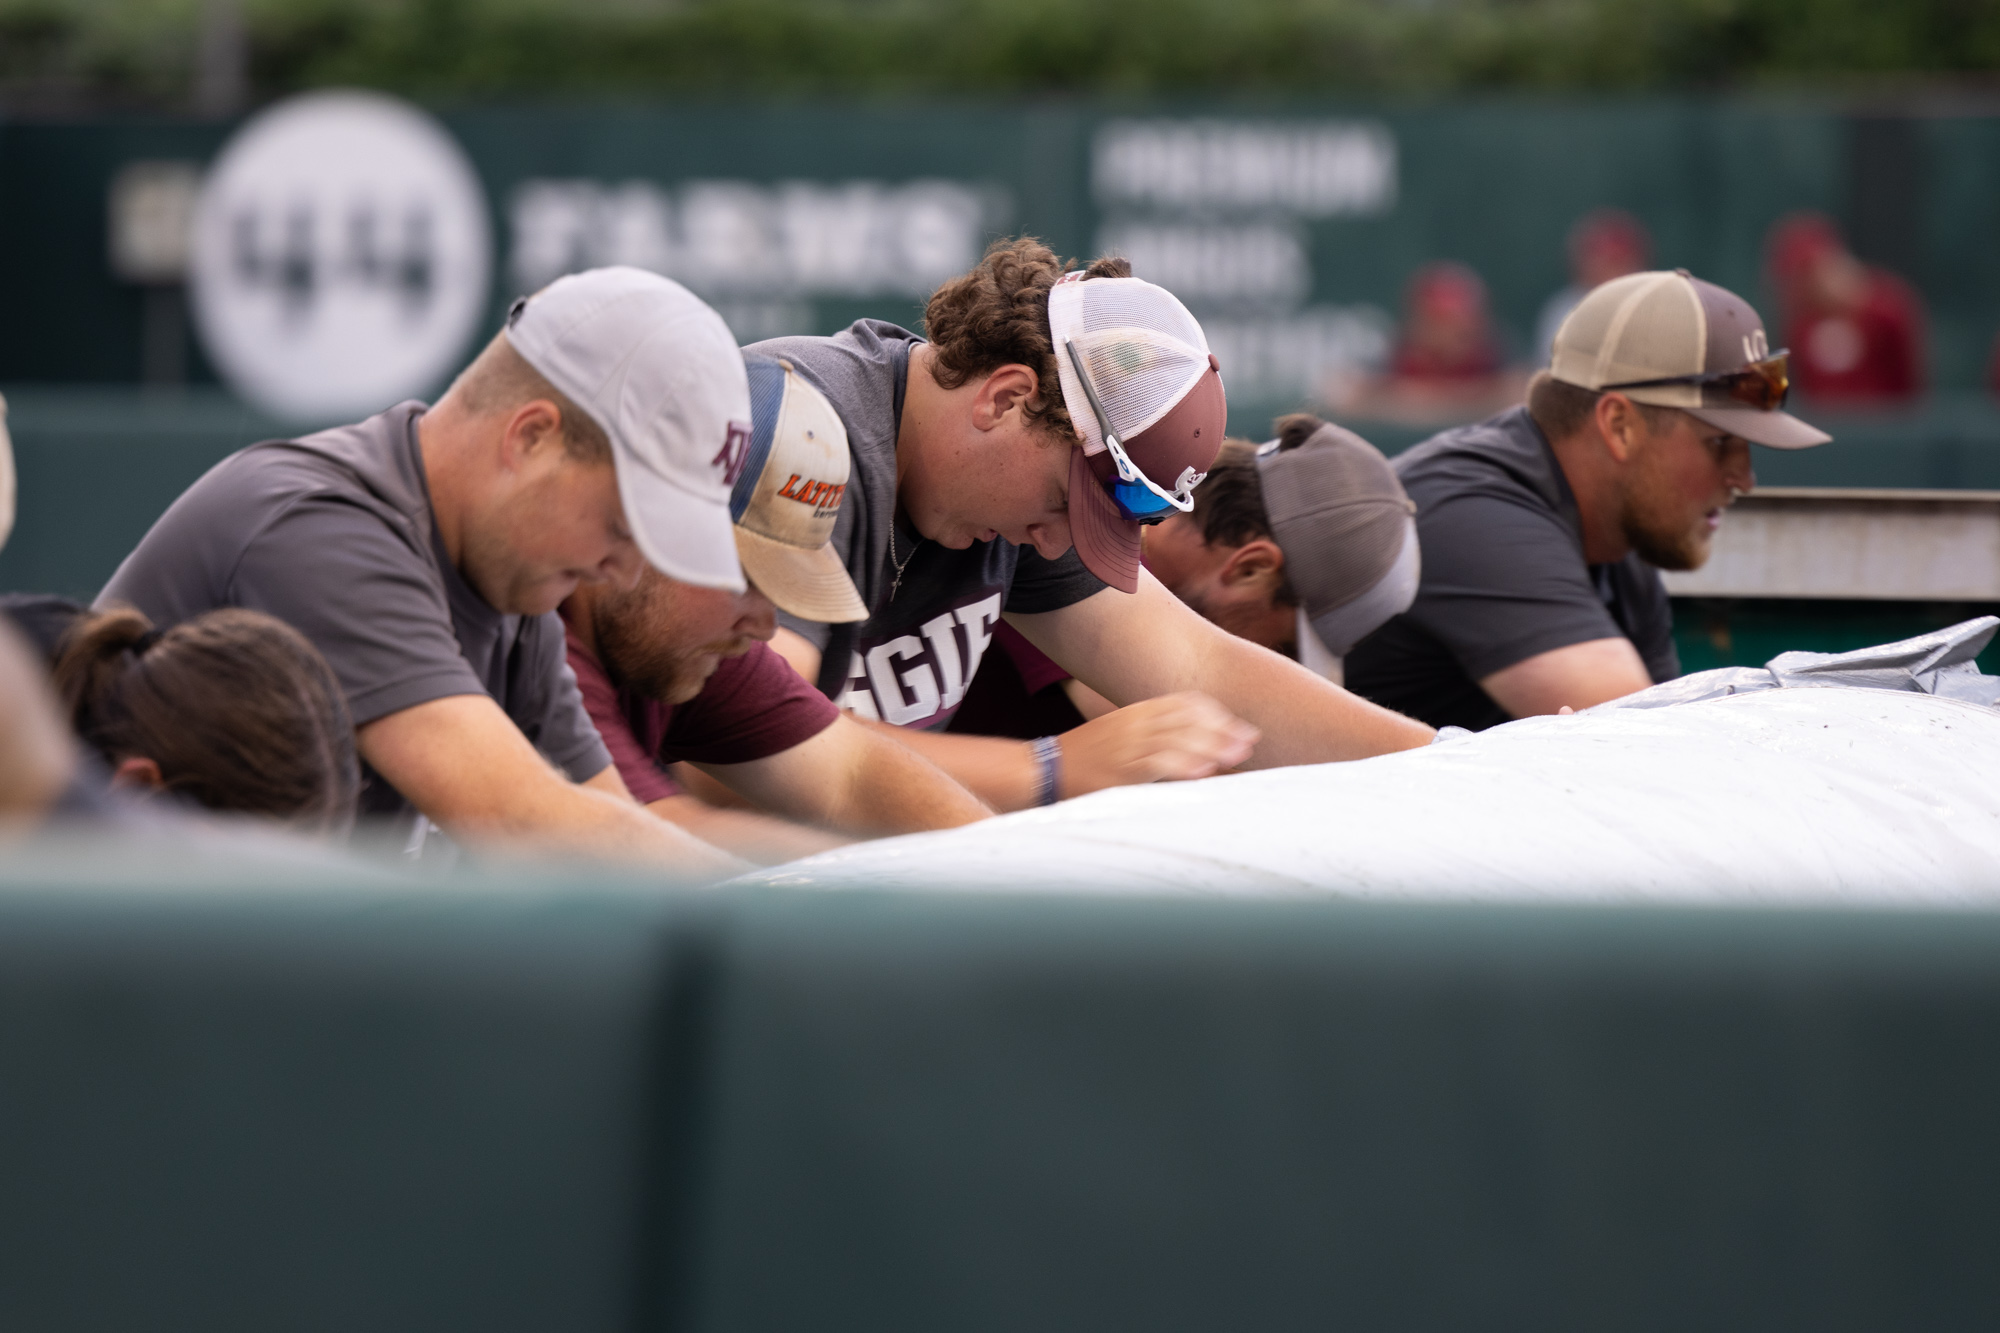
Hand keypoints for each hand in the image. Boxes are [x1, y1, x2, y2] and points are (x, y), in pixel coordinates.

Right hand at [1056, 692, 1259, 798]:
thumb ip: (1148, 735)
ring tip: (1237, 756)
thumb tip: (1184, 744)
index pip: (1183, 704)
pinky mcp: (1119, 770)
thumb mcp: (1117, 735)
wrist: (1043, 769)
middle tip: (1250, 742)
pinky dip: (1182, 766)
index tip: (1237, 725)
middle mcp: (1134, 724)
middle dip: (1222, 731)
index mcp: (1134, 713)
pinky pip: (1156, 764)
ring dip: (1211, 747)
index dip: (1214, 714)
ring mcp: (1127, 746)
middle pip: (1187, 721)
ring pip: (1178, 740)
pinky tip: (1203, 771)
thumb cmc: (1082, 757)